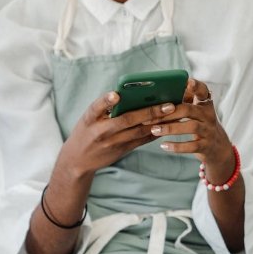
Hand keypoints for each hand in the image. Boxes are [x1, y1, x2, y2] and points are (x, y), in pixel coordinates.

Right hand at [55, 91, 176, 177]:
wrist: (78, 160)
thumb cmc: (85, 131)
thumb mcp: (87, 118)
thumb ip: (104, 107)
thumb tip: (127, 93)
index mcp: (90, 119)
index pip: (96, 107)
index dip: (106, 100)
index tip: (116, 94)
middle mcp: (101, 131)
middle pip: (127, 120)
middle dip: (149, 112)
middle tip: (168, 104)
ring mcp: (113, 142)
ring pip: (139, 131)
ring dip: (158, 122)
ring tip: (175, 112)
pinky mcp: (122, 150)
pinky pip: (141, 139)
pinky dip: (155, 131)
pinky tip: (168, 124)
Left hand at [148, 79, 233, 180]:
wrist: (217, 147)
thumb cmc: (200, 125)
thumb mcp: (197, 112)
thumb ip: (184, 102)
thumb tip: (158, 95)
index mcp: (205, 104)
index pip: (203, 91)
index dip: (196, 86)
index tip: (188, 82)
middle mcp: (208, 116)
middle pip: (189, 110)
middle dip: (170, 112)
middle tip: (153, 116)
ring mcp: (208, 131)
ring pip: (191, 127)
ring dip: (171, 128)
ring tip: (155, 130)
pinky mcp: (206, 146)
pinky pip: (191, 146)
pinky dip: (177, 146)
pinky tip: (164, 145)